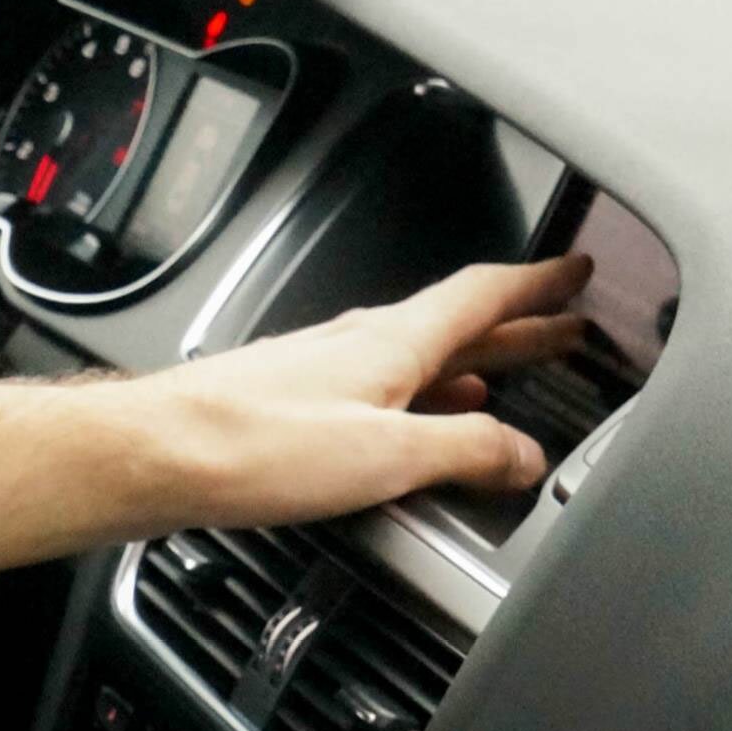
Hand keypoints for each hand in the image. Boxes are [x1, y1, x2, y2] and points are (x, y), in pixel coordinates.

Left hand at [142, 252, 590, 530]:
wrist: (156, 455)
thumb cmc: (254, 444)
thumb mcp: (386, 454)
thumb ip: (465, 451)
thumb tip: (522, 456)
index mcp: (394, 342)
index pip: (485, 294)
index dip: (538, 284)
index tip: (576, 274)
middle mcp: (359, 344)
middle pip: (456, 327)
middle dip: (516, 327)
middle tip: (563, 326)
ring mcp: (322, 372)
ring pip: (416, 359)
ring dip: (467, 366)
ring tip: (502, 379)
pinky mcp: (290, 406)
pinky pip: (376, 390)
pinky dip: (414, 398)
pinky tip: (412, 421)